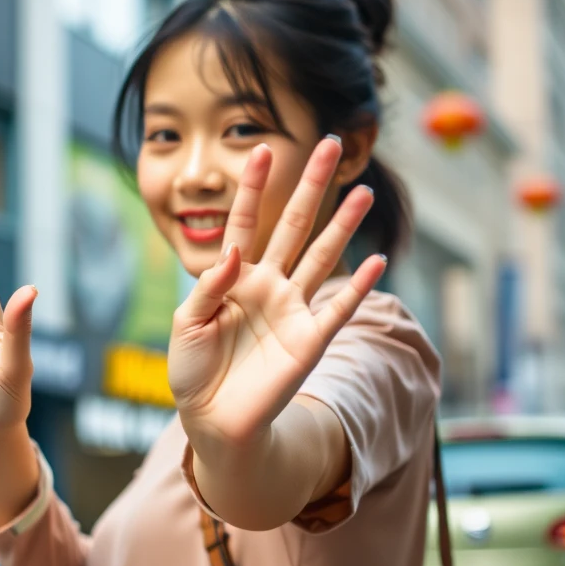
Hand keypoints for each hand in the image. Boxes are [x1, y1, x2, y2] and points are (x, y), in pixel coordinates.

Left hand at [168, 138, 386, 463]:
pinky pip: (338, 307)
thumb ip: (208, 286)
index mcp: (234, 278)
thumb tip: (235, 251)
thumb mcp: (185, 324)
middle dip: (310, 186)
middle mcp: (268, 285)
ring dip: (343, 225)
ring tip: (363, 191)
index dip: (253, 187)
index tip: (262, 148)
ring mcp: (292, 310)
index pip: (245, 222)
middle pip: (293, 225)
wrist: (213, 420)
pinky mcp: (310, 340)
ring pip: (323, 256)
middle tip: (327, 145)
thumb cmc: (193, 371)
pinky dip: (359, 287)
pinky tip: (379, 261)